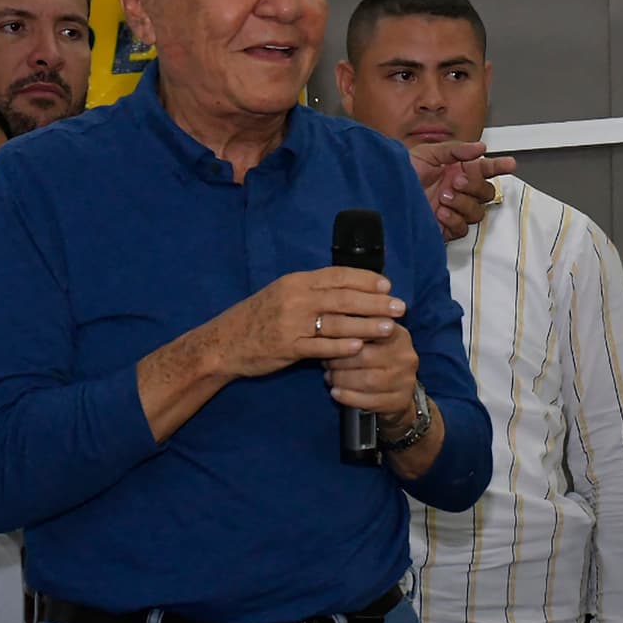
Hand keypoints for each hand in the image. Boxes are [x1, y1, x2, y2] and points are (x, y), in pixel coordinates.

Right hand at [209, 266, 404, 378]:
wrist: (223, 342)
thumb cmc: (258, 317)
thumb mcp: (283, 294)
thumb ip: (312, 290)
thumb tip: (349, 288)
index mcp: (296, 282)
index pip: (337, 276)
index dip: (365, 280)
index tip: (387, 285)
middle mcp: (295, 298)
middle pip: (343, 298)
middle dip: (375, 303)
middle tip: (400, 307)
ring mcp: (291, 323)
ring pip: (336, 323)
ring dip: (366, 325)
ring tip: (390, 328)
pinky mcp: (287, 347)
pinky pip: (320, 347)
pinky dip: (341, 347)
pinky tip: (360, 347)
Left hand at [323, 322, 418, 433]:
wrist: (398, 391)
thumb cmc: (378, 357)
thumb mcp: (375, 337)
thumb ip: (358, 326)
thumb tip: (330, 317)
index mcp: (400, 336)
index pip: (377, 329)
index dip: (351, 332)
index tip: (330, 336)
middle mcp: (406, 357)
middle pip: (367, 357)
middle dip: (340, 360)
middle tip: (325, 361)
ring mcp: (405, 381)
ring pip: (368, 380)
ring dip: (342, 379)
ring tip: (329, 376)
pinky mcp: (400, 401)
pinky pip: (370, 401)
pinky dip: (348, 397)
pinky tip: (335, 392)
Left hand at [410, 140, 516, 240]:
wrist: (383, 193)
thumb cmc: (400, 173)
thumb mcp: (427, 153)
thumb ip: (456, 150)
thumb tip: (480, 148)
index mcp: (456, 170)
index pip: (485, 169)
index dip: (499, 166)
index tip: (509, 164)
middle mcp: (457, 190)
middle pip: (486, 193)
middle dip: (476, 186)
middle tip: (459, 180)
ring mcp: (452, 210)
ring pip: (477, 212)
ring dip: (463, 203)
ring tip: (444, 196)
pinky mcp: (445, 228)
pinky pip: (462, 228)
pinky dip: (454, 219)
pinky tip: (440, 212)